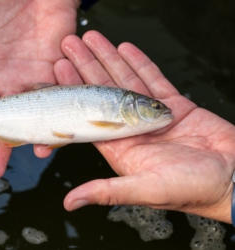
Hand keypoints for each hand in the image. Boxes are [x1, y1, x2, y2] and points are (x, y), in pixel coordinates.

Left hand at [55, 31, 234, 222]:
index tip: (60, 69)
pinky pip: (153, 80)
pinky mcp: (172, 106)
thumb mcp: (144, 190)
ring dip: (108, 59)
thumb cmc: (191, 190)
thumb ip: (106, 192)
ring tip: (92, 39)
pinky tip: (125, 49)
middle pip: (103, 92)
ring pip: (125, 81)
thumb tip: (69, 204)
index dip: (74, 91)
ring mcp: (150, 116)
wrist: (232, 178)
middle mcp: (131, 129)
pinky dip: (139, 64)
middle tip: (70, 45)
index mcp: (120, 148)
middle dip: (87, 67)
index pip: (89, 114)